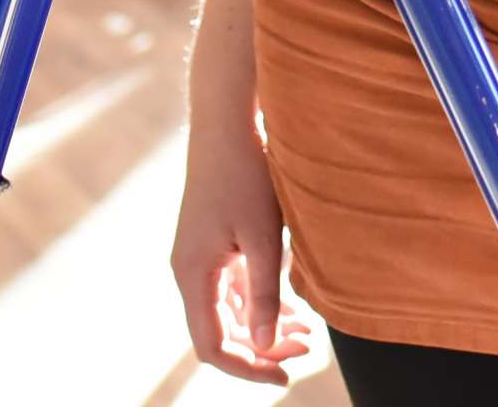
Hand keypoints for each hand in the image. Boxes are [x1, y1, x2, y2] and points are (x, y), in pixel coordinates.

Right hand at [170, 114, 312, 384]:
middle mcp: (190, 271)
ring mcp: (201, 258)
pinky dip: (260, 304)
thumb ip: (263, 293)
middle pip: (221, 332)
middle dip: (261, 350)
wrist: (228, 121)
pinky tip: (292, 310)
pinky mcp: (214, 244)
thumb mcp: (262, 236)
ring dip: (264, 328)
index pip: (212, 346)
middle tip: (307, 352)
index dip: (246, 368)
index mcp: (193, 275)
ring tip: (307, 336)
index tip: (285, 377)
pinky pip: (233, 289)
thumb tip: (265, 346)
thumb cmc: (246, 173)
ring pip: (229, 312)